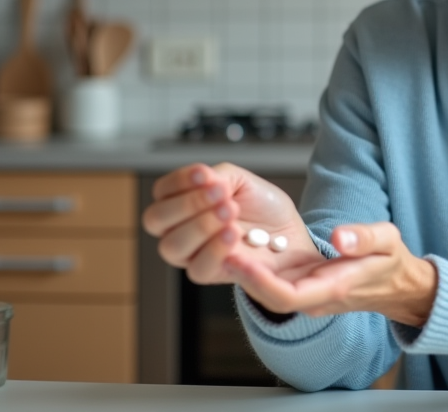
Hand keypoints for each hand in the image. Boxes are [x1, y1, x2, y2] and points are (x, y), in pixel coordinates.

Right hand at [141, 162, 324, 285]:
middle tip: (221, 194)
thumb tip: (204, 179)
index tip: (204, 174)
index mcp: (184, 202)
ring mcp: (192, 253)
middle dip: (188, 203)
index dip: (178, 181)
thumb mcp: (243, 181)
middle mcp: (180, 229)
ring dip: (201, 226)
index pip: (162, 192)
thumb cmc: (263, 207)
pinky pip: (198, 269)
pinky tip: (234, 234)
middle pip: (155, 220)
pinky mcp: (211, 274)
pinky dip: (215, 249)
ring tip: (231, 212)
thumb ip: (219, 177)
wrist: (292, 232)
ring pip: (172, 246)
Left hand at [224, 222, 437, 327]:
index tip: (241, 259)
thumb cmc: (391, 263)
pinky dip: (253, 269)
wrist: (396, 285)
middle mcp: (316, 298)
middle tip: (220, 247)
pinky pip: (272, 284)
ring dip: (244, 272)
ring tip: (222, 242)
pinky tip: (238, 247)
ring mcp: (308, 295)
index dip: (261, 282)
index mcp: (335, 288)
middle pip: (269, 296)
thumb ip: (365, 238)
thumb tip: (340, 238)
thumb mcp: (388, 241)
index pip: (289, 296)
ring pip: (267, 291)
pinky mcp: (303, 288)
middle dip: (243, 275)